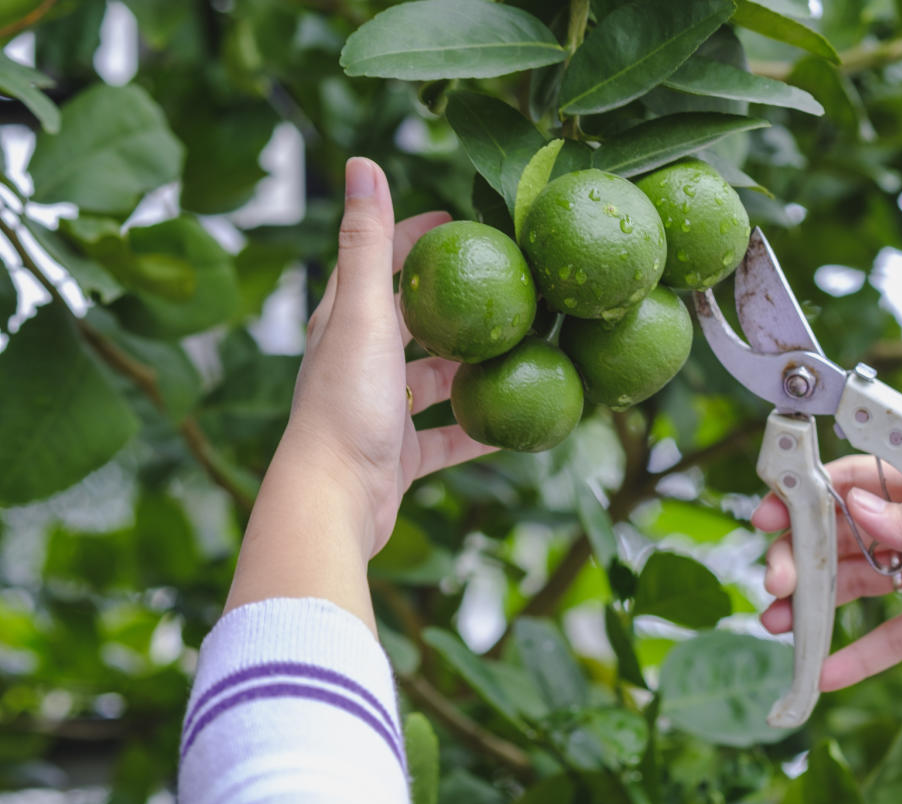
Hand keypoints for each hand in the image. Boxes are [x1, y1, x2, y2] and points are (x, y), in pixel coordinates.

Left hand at [283, 157, 493, 556]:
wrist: (333, 499)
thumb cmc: (344, 402)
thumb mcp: (363, 312)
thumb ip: (366, 242)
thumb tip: (361, 161)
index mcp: (343, 321)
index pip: (377, 261)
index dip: (411, 236)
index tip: (458, 220)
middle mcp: (358, 362)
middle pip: (412, 321)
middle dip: (454, 302)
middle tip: (508, 284)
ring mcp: (378, 411)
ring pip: (433, 380)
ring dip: (471, 368)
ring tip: (522, 350)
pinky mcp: (397, 456)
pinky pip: (446, 437)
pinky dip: (477, 429)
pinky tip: (514, 423)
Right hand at [752, 454, 901, 690]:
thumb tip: (857, 506)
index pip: (867, 475)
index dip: (814, 489)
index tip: (774, 510)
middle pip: (849, 533)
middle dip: (805, 553)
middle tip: (776, 579)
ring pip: (858, 583)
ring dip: (815, 602)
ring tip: (778, 623)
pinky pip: (891, 636)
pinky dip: (857, 654)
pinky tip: (823, 672)